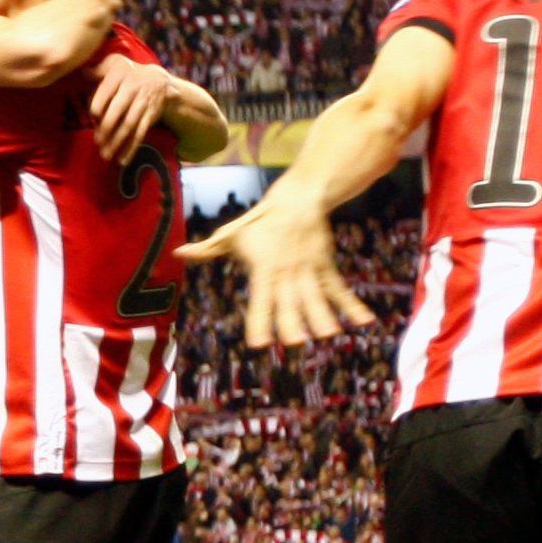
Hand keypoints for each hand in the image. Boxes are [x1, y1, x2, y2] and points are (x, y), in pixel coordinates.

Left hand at [87, 55, 172, 165]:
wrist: (160, 80)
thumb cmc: (128, 73)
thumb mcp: (114, 64)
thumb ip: (98, 70)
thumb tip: (81, 73)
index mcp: (120, 74)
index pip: (107, 91)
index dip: (99, 105)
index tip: (93, 117)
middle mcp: (133, 87)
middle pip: (119, 110)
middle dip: (107, 128)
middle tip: (97, 141)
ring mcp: (143, 102)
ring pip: (130, 124)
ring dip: (118, 141)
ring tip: (106, 155)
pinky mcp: (151, 115)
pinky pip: (141, 133)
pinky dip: (132, 147)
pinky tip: (123, 160)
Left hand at [177, 192, 372, 347]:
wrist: (297, 199)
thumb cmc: (259, 222)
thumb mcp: (230, 235)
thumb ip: (206, 250)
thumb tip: (178, 253)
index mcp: (263, 271)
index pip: (260, 301)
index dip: (258, 322)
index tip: (258, 343)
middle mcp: (287, 274)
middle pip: (290, 302)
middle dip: (293, 322)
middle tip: (295, 342)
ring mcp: (309, 272)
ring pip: (317, 298)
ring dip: (324, 316)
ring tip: (330, 335)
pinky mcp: (325, 268)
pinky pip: (340, 289)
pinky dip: (352, 305)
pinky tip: (363, 321)